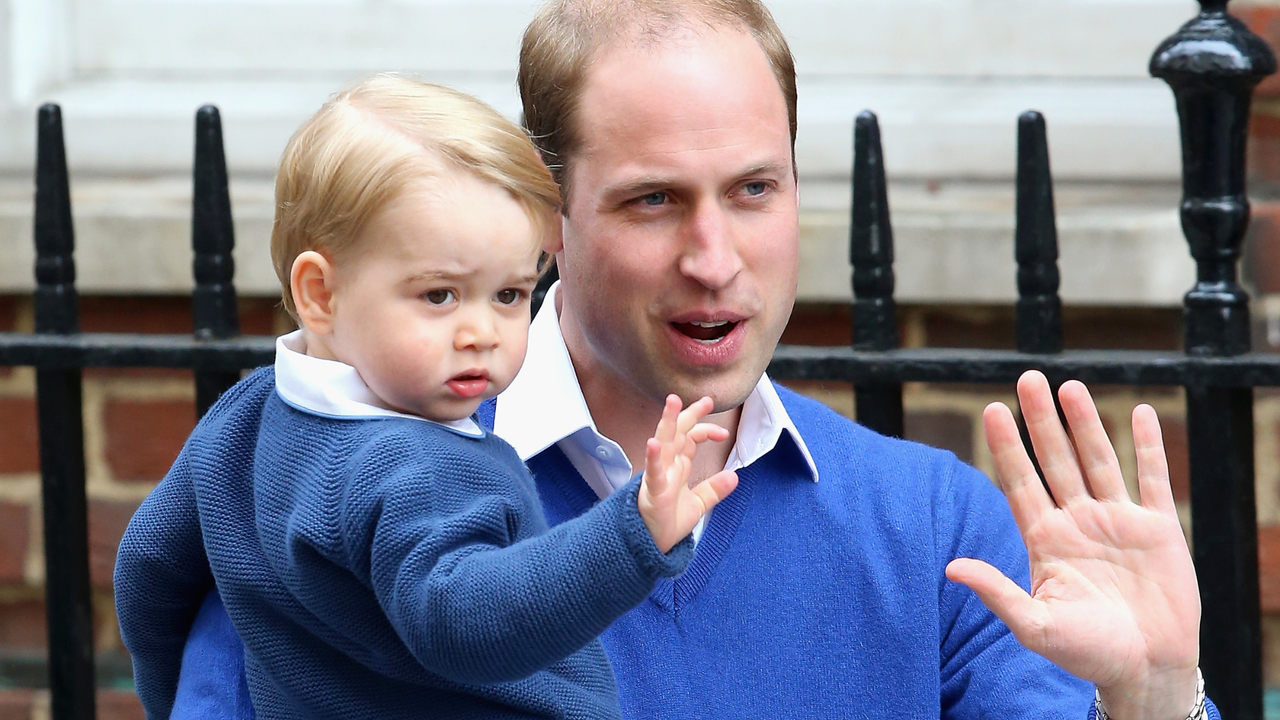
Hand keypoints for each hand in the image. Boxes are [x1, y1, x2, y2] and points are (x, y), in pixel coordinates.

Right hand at [637, 395, 738, 552]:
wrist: (653, 545)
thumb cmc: (669, 523)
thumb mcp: (699, 504)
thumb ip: (714, 489)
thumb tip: (734, 476)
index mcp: (677, 466)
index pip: (690, 438)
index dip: (705, 429)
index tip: (724, 432)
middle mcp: (667, 466)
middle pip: (678, 432)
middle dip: (689, 414)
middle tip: (706, 399)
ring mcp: (658, 476)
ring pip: (663, 443)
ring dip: (667, 422)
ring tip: (673, 402)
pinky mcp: (653, 492)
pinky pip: (652, 472)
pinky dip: (653, 457)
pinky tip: (653, 443)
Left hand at [945, 371, 1199, 719]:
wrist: (1145, 670)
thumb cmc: (1086, 654)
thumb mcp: (1035, 625)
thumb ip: (997, 592)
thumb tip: (950, 568)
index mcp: (1045, 539)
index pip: (1020, 481)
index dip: (1006, 446)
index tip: (991, 410)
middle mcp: (1077, 521)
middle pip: (1055, 459)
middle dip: (1040, 420)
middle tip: (1027, 377)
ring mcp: (1117, 522)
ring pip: (1098, 460)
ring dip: (1085, 423)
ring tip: (1069, 386)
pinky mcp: (1158, 529)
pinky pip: (1152, 479)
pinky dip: (1148, 447)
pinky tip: (1140, 413)